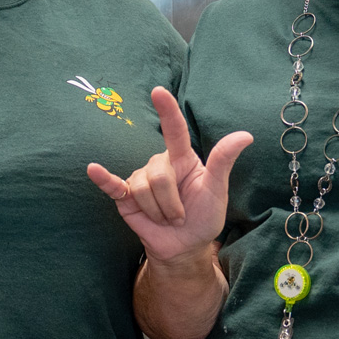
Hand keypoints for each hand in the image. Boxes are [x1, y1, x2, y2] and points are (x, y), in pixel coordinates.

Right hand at [87, 87, 251, 263]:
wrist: (184, 246)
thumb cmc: (203, 216)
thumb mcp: (218, 190)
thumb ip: (224, 161)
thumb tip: (246, 135)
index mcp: (182, 158)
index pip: (174, 131)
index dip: (167, 111)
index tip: (159, 92)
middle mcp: (160, 164)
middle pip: (160, 176)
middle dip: (171, 204)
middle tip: (180, 217)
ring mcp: (140, 178)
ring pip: (143, 190)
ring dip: (158, 212)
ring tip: (166, 219)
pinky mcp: (125, 195)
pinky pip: (112, 185)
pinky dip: (103, 178)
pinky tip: (93, 169)